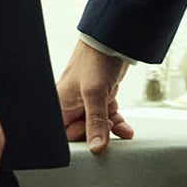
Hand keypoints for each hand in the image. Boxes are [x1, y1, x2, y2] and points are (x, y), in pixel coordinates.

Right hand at [56, 39, 133, 153]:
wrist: (115, 39)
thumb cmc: (96, 58)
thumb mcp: (94, 92)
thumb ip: (95, 121)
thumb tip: (96, 148)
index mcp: (61, 103)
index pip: (64, 133)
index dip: (79, 138)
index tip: (92, 137)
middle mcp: (72, 103)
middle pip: (81, 132)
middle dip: (97, 134)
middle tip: (107, 127)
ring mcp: (88, 101)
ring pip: (97, 125)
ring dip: (109, 130)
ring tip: (119, 128)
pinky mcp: (102, 97)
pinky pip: (107, 117)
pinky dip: (117, 123)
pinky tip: (125, 129)